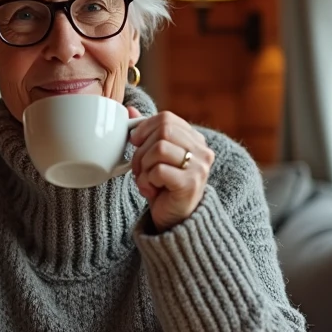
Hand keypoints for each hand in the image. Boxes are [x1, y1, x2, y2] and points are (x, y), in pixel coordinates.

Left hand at [128, 107, 215, 231]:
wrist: (174, 221)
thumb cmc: (163, 188)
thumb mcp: (153, 157)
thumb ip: (145, 133)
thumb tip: (129, 109)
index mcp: (195, 140)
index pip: (167, 118)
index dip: (145, 128)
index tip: (136, 143)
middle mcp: (202, 151)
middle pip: (163, 130)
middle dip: (142, 149)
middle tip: (139, 167)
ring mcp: (198, 168)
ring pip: (159, 148)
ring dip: (143, 166)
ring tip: (146, 180)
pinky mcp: (190, 184)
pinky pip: (158, 170)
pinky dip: (147, 181)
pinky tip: (151, 190)